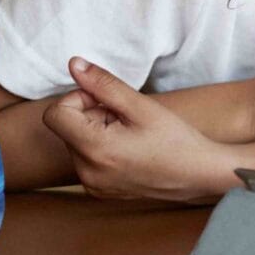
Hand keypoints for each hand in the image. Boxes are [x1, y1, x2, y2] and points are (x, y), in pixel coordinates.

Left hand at [41, 57, 229, 201]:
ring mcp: (92, 185)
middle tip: (126, 119)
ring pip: (76, 143)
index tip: (106, 102)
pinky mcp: (99, 191)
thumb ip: (103, 84)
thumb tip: (73, 64)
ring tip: (130, 136)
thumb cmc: (175, 138)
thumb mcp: (140, 105)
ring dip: (96, 132)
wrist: (199, 174)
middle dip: (91, 115)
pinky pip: (86, 160)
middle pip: (66, 128)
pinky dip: (101, 149)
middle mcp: (87, 172)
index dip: (77, 99)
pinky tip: (129, 150)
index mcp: (95, 150)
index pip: (55, 114)